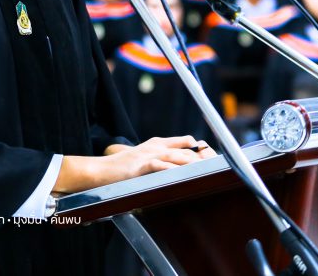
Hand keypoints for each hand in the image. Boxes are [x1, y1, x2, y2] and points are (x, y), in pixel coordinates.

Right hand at [95, 136, 214, 185]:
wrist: (100, 170)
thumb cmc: (121, 169)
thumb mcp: (143, 161)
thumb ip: (160, 162)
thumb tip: (177, 169)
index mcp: (156, 144)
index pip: (185, 142)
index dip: (200, 148)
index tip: (212, 155)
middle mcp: (155, 146)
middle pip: (185, 150)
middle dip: (202, 158)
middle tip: (216, 167)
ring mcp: (148, 155)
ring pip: (177, 156)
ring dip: (193, 164)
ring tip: (207, 170)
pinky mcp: (141, 165)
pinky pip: (161, 166)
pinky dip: (173, 170)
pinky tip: (183, 175)